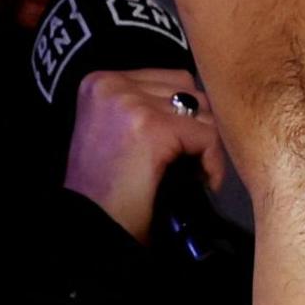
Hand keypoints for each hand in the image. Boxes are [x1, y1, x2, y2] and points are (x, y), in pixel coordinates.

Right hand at [64, 67, 227, 238]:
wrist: (91, 225)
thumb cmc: (103, 188)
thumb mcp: (112, 130)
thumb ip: (144, 106)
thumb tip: (196, 101)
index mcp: (100, 81)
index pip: (169, 79)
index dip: (184, 114)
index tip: (180, 146)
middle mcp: (112, 84)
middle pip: (189, 90)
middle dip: (197, 126)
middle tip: (191, 159)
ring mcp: (132, 103)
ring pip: (202, 111)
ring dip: (205, 143)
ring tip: (193, 170)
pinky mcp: (154, 127)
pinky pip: (208, 135)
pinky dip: (213, 162)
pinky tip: (203, 182)